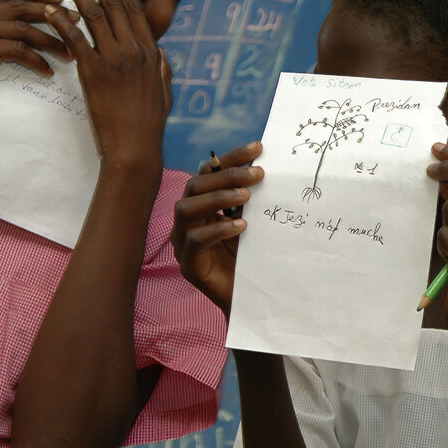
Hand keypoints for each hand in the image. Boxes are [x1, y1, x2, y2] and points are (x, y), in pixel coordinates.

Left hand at [43, 0, 169, 171]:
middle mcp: (134, 49)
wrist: (135, 148)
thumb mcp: (164, 92)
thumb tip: (161, 56)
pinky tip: (50, 9)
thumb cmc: (149, 125)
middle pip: (113, 2)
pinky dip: (61, 21)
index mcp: (150, 51)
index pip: (132, 8)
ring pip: (94, 13)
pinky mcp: (94, 73)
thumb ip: (162, 70)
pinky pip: (75, 39)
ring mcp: (114, 59)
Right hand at [172, 144, 261, 315]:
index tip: (257, 148)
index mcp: (203, 205)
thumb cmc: (251, 257)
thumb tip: (264, 166)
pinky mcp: (188, 264)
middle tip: (258, 174)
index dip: (231, 158)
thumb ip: (250, 199)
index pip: (209, 172)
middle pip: (196, 186)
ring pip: (186, 209)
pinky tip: (240, 227)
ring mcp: (183, 242)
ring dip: (218, 198)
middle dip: (227, 175)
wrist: (250, 299)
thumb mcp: (251, 222)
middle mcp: (188, 220)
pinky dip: (216, 230)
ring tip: (247, 196)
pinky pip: (194, 240)